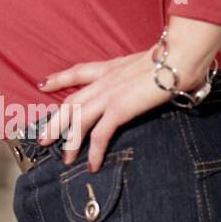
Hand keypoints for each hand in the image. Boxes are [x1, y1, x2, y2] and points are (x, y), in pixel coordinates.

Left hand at [35, 16, 220, 172]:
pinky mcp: (119, 108)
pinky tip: (92, 165)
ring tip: (64, 159)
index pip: (77, 72)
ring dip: (69, 142)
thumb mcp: (149, 65)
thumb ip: (142, 75)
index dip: (58, 79)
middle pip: (70, 103)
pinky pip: (100, 134)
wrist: (178, 57)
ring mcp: (109, 94)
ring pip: (78, 120)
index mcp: (110, 68)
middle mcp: (104, 81)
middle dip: (54, 122)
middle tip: (43, 138)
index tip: (42, 84)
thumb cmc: (173, 59)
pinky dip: (94, 151)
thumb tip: (151, 84)